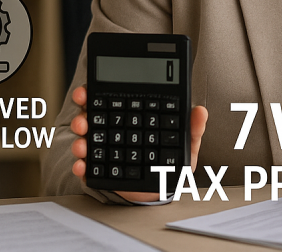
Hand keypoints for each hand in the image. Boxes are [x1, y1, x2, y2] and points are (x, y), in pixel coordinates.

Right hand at [69, 85, 209, 202]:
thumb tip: (201, 111)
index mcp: (131, 118)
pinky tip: (82, 164)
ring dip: (81, 140)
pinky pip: (88, 167)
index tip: (87, 90)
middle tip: (83, 118)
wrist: (163, 190)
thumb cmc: (171, 161)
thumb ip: (192, 128)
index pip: (112, 99)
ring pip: (88, 140)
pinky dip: (82, 165)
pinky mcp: (102, 172)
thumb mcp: (184, 144)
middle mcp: (115, 131)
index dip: (96, 92)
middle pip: (93, 117)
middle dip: (83, 115)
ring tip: (83, 144)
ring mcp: (106, 150)